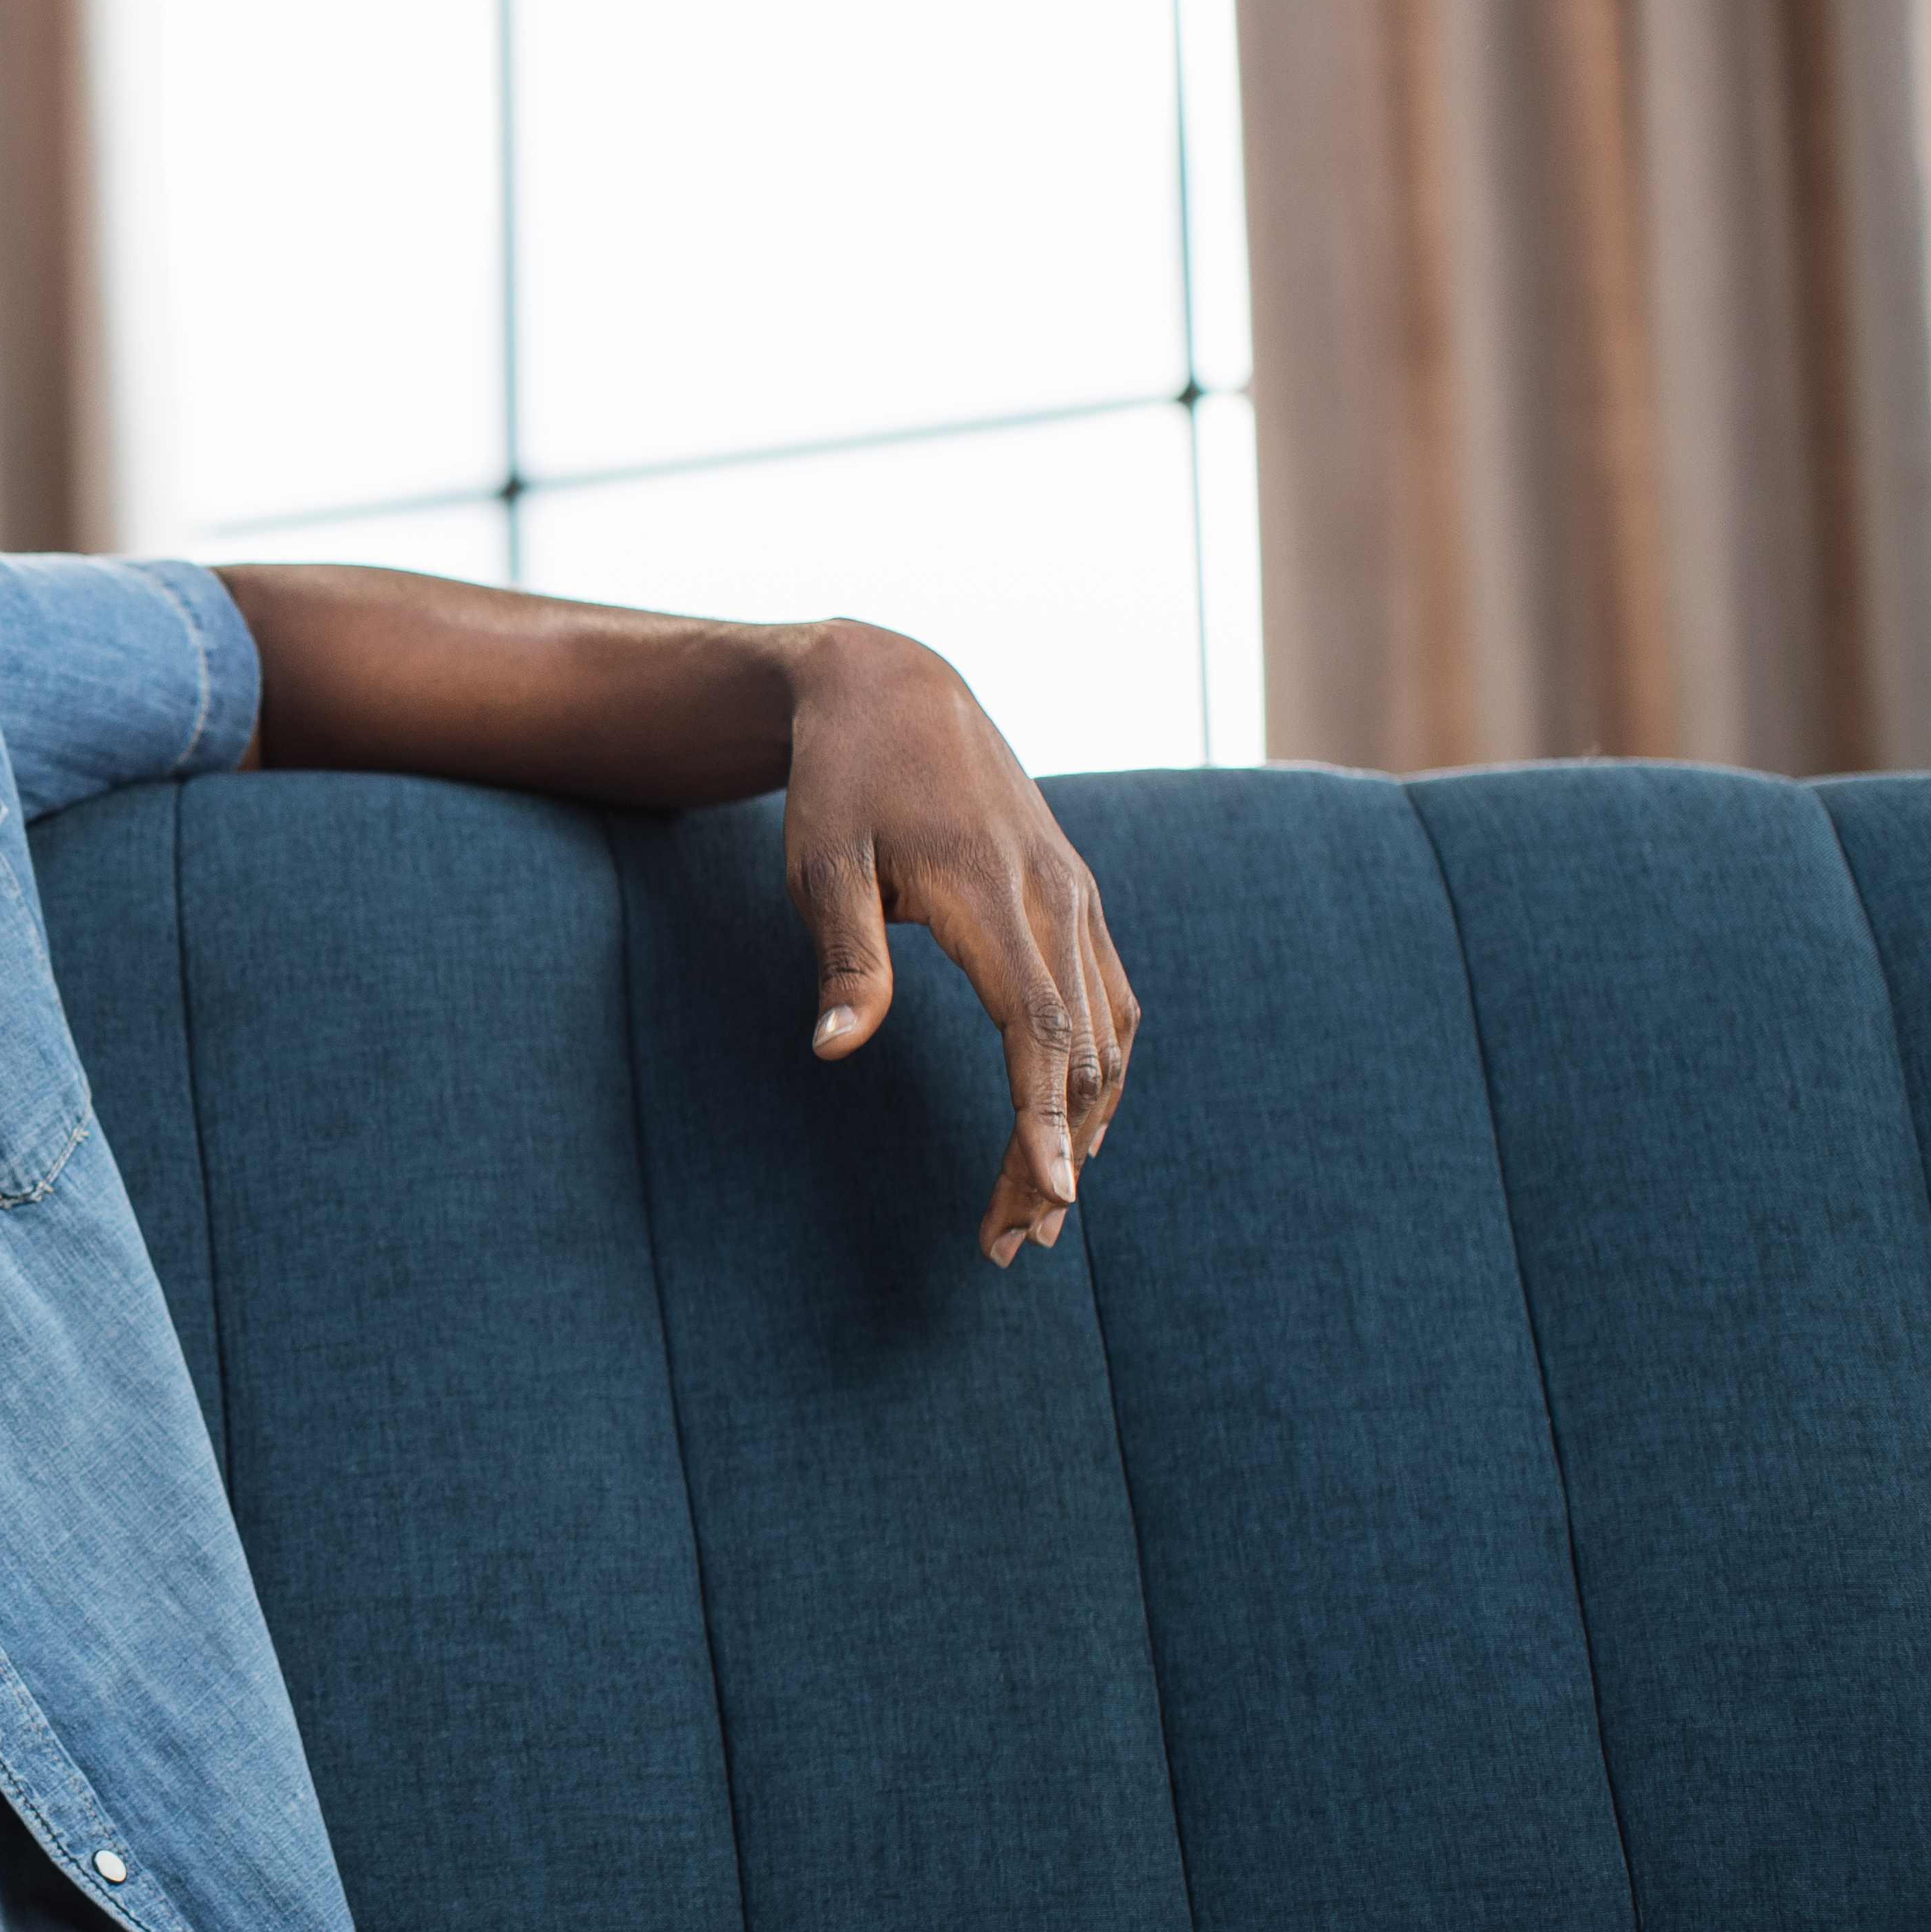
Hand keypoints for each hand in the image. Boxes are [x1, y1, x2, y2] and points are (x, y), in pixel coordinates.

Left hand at [778, 625, 1136, 1267]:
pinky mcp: (1079, 896)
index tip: (1046, 1198)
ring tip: (1039, 1209)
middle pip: (1078, 1052)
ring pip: (1109, 1034)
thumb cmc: (841, 783)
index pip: (1036, 1029)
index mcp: (992, 895)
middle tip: (1004, 1242)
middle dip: (1051, 1154)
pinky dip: (1099, 1070)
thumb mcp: (819, 865)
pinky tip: (1074, 1125)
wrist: (895, 689)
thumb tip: (835, 1050)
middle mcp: (1057, 898)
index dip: (1044, 1119)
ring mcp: (1078, 896)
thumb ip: (844, 960)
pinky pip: (1111, 999)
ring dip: (1084, 1125)